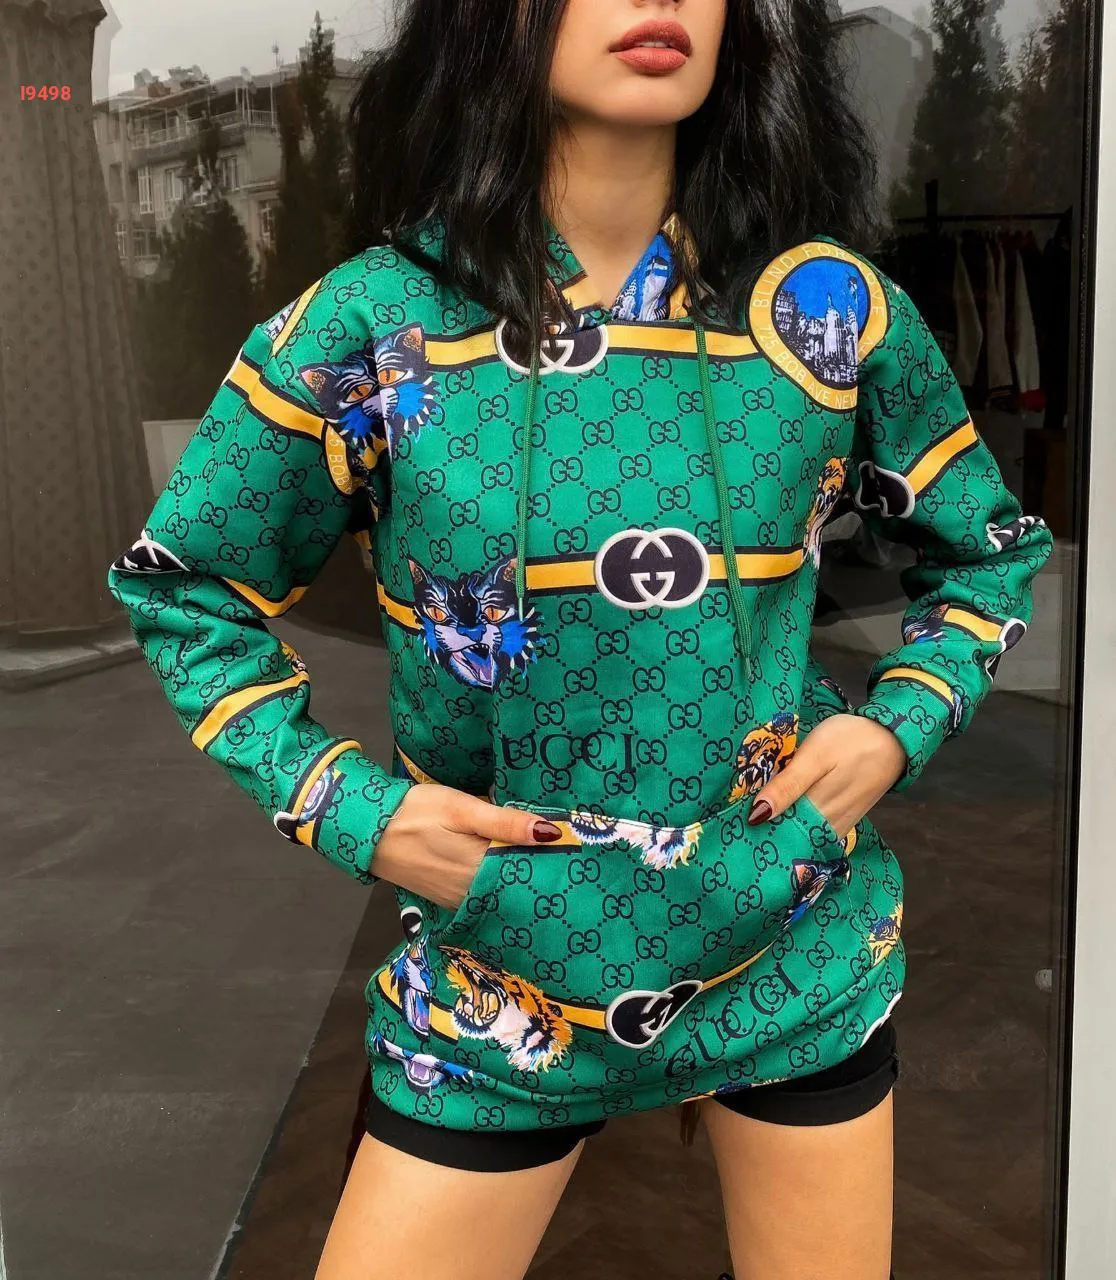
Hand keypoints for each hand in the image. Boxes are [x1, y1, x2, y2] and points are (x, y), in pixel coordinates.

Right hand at [370, 783, 562, 910]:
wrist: (368, 830)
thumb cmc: (416, 812)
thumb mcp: (462, 808)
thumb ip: (504, 822)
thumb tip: (550, 832)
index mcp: (480, 869)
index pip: (528, 871)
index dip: (552, 863)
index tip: (576, 851)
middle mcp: (472, 892)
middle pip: (515, 885)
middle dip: (538, 873)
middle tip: (567, 858)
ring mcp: (457, 898)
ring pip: (498, 892)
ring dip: (518, 880)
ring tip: (546, 864)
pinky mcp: (446, 897)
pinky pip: (480, 895)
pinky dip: (496, 885)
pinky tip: (509, 870)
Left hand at [746, 713, 907, 836]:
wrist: (893, 737)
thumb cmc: (851, 740)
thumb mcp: (816, 756)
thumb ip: (788, 786)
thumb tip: (756, 816)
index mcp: (816, 810)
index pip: (776, 832)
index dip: (752, 832)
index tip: (728, 829)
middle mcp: (827, 825)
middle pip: (788, 836)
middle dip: (762, 832)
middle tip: (732, 826)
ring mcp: (837, 822)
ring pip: (801, 833)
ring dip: (779, 828)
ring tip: (748, 822)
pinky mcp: (843, 816)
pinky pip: (815, 827)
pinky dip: (797, 822)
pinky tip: (780, 812)